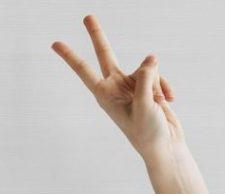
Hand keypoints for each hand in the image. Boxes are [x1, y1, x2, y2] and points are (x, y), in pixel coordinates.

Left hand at [51, 15, 183, 158]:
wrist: (165, 145)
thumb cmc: (148, 132)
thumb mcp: (144, 105)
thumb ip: (145, 79)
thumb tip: (151, 58)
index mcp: (104, 94)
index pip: (85, 71)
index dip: (70, 56)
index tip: (54, 43)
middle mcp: (115, 86)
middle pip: (105, 54)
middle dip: (97, 35)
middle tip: (87, 16)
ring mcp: (131, 84)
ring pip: (146, 68)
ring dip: (157, 85)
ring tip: (158, 104)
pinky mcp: (147, 84)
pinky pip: (158, 74)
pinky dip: (165, 86)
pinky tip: (169, 100)